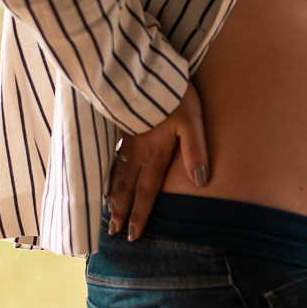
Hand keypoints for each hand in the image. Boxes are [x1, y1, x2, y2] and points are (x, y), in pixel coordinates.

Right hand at [107, 81, 208, 240]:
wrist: (143, 72)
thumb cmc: (173, 96)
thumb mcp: (191, 122)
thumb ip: (196, 151)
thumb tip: (202, 182)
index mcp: (154, 155)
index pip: (146, 192)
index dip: (140, 214)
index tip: (133, 235)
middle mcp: (136, 153)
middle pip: (127, 188)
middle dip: (122, 211)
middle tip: (114, 232)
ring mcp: (125, 140)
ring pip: (116, 174)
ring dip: (112, 195)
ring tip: (107, 212)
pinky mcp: (120, 127)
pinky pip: (111, 156)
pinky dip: (107, 172)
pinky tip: (104, 175)